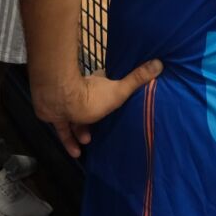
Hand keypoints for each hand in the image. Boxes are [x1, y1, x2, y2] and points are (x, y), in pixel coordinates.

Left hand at [34, 59, 162, 156]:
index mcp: (98, 85)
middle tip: (103, 127)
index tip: (118, 95)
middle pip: (91, 103)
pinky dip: (69, 141)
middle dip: (97, 116)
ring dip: (82, 130)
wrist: (58, 99)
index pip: (106, 84)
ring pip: (76, 118)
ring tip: (89, 140)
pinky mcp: (55, 116)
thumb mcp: (118, 91)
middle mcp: (82, 92)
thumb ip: (137, 80)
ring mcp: (67, 104)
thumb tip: (159, 62)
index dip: (112, 89)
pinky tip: (76, 153)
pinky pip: (63, 130)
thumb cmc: (90, 96)